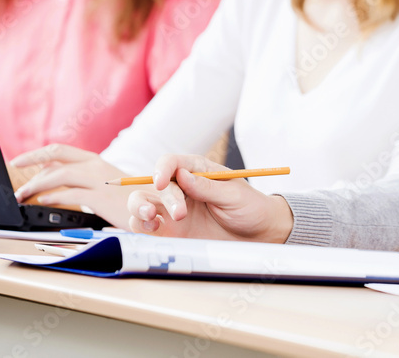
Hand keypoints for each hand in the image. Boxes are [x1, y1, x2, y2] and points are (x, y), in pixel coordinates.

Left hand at [12, 144, 133, 227]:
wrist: (156, 206)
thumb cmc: (127, 197)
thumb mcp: (102, 182)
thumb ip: (79, 176)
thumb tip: (50, 175)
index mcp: (95, 161)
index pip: (60, 150)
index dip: (37, 154)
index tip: (20, 161)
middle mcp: (96, 166)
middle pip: (57, 154)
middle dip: (31, 159)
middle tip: (14, 168)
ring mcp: (99, 180)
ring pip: (60, 174)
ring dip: (37, 184)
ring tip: (23, 194)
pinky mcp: (102, 198)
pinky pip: (71, 194)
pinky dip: (54, 197)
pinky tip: (43, 201)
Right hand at [126, 154, 294, 241]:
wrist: (259, 236)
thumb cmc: (251, 208)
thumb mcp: (234, 195)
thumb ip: (208, 187)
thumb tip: (182, 175)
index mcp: (199, 171)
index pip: (172, 163)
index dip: (162, 169)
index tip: (162, 183)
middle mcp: (182, 189)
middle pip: (157, 185)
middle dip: (163, 197)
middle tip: (180, 214)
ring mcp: (174, 210)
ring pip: (142, 203)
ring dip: (139, 209)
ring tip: (152, 220)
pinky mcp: (170, 231)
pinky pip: (145, 226)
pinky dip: (140, 226)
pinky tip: (152, 229)